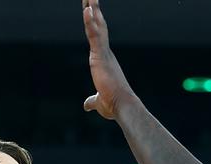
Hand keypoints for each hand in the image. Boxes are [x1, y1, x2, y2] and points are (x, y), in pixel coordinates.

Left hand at [82, 0, 136, 119]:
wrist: (122, 107)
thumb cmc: (114, 106)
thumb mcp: (98, 102)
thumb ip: (92, 101)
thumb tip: (87, 105)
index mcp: (104, 61)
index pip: (97, 37)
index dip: (93, 22)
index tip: (90, 8)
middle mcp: (105, 54)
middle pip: (98, 26)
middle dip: (94, 9)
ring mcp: (103, 54)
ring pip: (96, 26)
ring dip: (92, 9)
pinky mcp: (100, 57)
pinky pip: (94, 36)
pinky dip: (90, 23)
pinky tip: (87, 10)